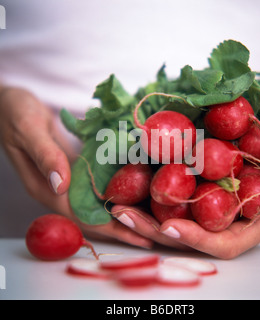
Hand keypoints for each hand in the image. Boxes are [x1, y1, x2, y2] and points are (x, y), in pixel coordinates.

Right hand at [0, 87, 155, 248]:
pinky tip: (135, 187)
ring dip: (123, 209)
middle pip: (94, 215)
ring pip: (98, 202)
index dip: (110, 228)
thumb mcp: (28, 129)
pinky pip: (97, 184)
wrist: (11, 104)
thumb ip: (45, 155)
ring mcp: (67, 180)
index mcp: (45, 188)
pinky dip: (116, 188)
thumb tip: (61, 185)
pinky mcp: (74, 168)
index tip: (137, 235)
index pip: (81, 216)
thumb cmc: (15, 113)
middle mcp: (58, 190)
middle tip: (154, 230)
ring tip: (151, 214)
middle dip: (123, 225)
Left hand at [112, 160, 259, 257]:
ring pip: (170, 222)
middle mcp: (221, 226)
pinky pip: (168, 204)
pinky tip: (127, 191)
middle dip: (153, 231)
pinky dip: (147, 200)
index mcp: (247, 228)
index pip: (221, 244)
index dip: (196, 239)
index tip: (169, 228)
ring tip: (117, 207)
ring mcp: (203, 213)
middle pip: (186, 237)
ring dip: (143, 217)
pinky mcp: (191, 199)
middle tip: (126, 216)